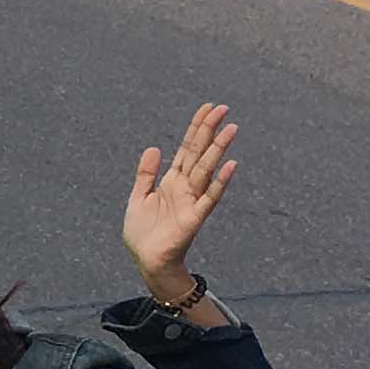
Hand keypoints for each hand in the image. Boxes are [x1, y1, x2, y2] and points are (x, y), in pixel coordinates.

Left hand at [122, 103, 239, 295]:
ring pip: (206, 169)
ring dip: (218, 149)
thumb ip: (146, 174)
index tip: (208, 107)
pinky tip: (230, 165)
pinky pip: (210, 197)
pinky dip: (220, 181)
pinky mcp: (194, 217)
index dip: (196, 127)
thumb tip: (154, 148)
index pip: (187, 148)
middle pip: (199, 152)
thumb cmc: (144, 233)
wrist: (146, 260)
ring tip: (231, 128)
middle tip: (223, 108)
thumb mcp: (138, 197)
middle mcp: (184, 186)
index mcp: (171, 180)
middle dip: (209, 130)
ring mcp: (191, 200)